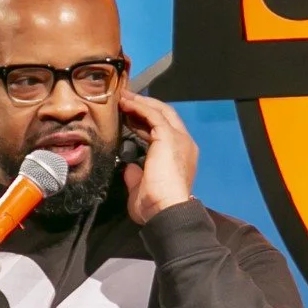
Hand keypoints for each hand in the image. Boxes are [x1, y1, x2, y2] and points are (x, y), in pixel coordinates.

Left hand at [118, 88, 198, 224]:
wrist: (166, 210)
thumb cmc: (155, 206)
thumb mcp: (142, 189)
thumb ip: (136, 176)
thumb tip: (129, 168)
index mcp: (180, 157)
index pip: (164, 131)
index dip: (146, 122)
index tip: (129, 117)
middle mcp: (184, 144)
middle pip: (166, 115)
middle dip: (145, 106)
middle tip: (126, 100)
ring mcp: (179, 139)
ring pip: (160, 111)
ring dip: (140, 103)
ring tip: (123, 97)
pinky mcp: (169, 136)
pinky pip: (153, 115)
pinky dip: (139, 107)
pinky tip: (126, 103)